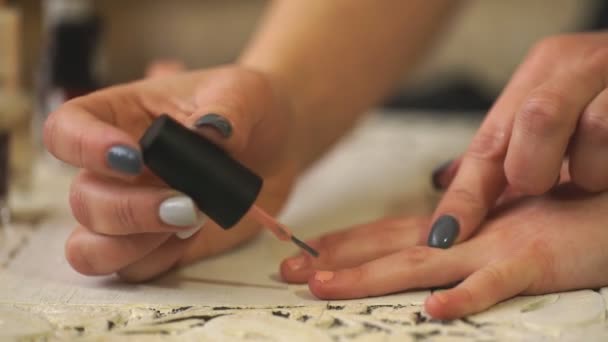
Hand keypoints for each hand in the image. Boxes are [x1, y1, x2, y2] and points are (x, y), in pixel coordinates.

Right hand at [44, 66, 298, 280]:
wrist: (277, 143)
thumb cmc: (247, 106)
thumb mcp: (243, 91)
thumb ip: (227, 107)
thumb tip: (210, 132)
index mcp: (120, 118)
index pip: (65, 131)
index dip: (83, 147)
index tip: (131, 157)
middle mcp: (116, 170)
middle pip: (83, 199)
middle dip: (128, 210)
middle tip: (186, 203)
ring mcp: (135, 210)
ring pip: (91, 246)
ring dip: (131, 245)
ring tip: (188, 223)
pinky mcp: (161, 244)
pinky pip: (134, 269)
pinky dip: (155, 261)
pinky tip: (191, 237)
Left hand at [280, 184, 607, 318]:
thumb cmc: (564, 209)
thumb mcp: (507, 215)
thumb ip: (468, 223)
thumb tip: (436, 220)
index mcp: (459, 223)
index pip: (389, 232)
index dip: (347, 241)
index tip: (308, 250)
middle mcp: (464, 232)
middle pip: (388, 247)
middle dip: (336, 260)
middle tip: (287, 270)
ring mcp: (494, 246)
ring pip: (419, 264)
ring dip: (368, 275)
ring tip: (322, 286)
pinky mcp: (532, 262)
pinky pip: (492, 284)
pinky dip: (463, 297)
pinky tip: (431, 312)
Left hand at [425, 32, 607, 247]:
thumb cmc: (602, 105)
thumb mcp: (553, 122)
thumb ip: (502, 150)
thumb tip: (442, 182)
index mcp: (542, 68)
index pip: (489, 138)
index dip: (466, 194)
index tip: (446, 235)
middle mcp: (578, 61)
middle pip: (536, 118)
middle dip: (535, 168)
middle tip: (546, 183)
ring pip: (592, 127)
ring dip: (589, 169)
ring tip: (592, 173)